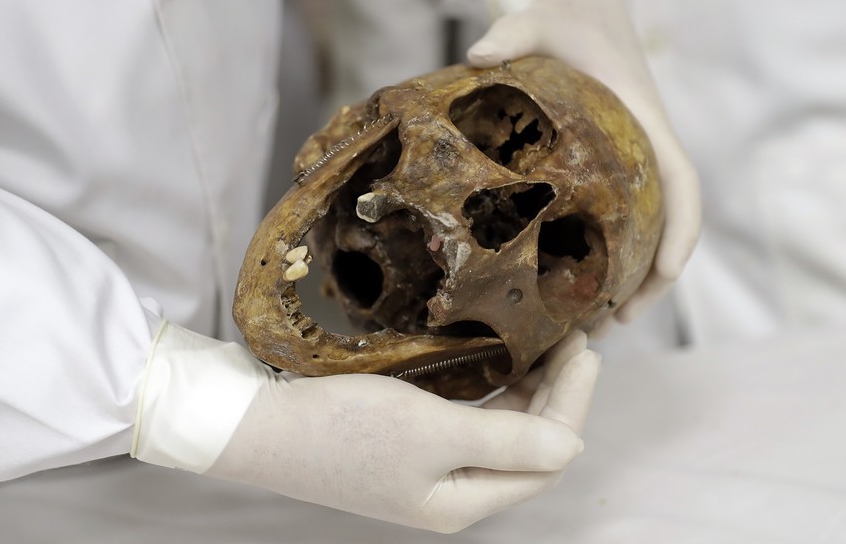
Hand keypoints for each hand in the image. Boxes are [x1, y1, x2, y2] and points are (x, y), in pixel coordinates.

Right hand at [133, 323, 600, 532]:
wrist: (260, 425)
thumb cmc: (344, 428)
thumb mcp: (432, 432)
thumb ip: (507, 441)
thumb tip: (572, 446)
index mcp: (464, 502)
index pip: (545, 459)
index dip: (572, 405)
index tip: (585, 351)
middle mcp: (452, 494)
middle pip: (527, 449)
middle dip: (558, 398)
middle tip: (572, 342)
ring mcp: (428, 472)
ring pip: (501, 436)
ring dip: (529, 396)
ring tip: (547, 349)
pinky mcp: (407, 447)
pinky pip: (470, 425)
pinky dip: (495, 397)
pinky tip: (501, 368)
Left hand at [469, 0, 701, 322]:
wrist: (583, 6)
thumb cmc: (568, 16)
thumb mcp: (541, 19)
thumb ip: (513, 32)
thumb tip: (475, 58)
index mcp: (643, 119)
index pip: (680, 180)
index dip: (681, 228)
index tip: (668, 271)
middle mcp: (644, 147)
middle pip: (668, 223)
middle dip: (651, 278)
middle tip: (613, 326)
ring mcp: (628, 161)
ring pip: (643, 230)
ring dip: (627, 279)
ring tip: (589, 327)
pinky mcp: (607, 167)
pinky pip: (616, 218)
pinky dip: (602, 255)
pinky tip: (566, 283)